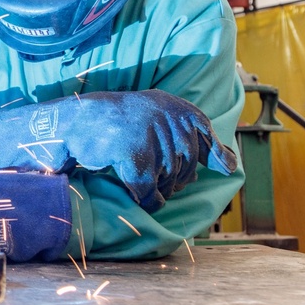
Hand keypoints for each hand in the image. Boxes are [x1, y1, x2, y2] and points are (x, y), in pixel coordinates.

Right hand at [0, 90, 236, 211]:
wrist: (73, 123)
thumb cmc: (115, 124)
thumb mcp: (156, 118)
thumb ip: (192, 136)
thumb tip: (231, 165)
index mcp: (172, 106)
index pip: (203, 132)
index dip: (211, 153)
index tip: (221, 166)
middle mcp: (164, 117)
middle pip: (185, 165)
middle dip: (174, 178)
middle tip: (154, 175)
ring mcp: (147, 136)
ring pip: (169, 180)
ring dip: (159, 189)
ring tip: (142, 182)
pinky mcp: (132, 155)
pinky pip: (149, 190)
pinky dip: (146, 198)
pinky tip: (138, 194)